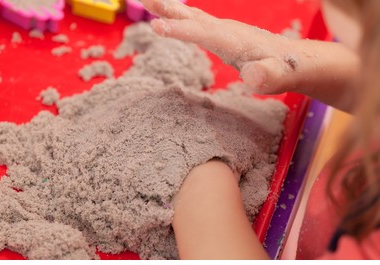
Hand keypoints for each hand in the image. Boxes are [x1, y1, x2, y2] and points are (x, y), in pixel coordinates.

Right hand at [140, 0, 303, 94]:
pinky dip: (181, 18)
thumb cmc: (286, 69)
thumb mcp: (280, 76)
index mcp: (236, 39)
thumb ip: (268, 75)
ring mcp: (224, 30)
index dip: (180, 29)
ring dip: (171, 10)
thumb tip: (252, 75)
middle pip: (194, 17)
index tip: (156, 26)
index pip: (203, 33)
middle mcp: (227, 30)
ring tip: (148, 1)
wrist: (295, 59)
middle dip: (169, 9)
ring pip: (193, 17)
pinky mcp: (223, 35)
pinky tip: (172, 17)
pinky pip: (198, 23)